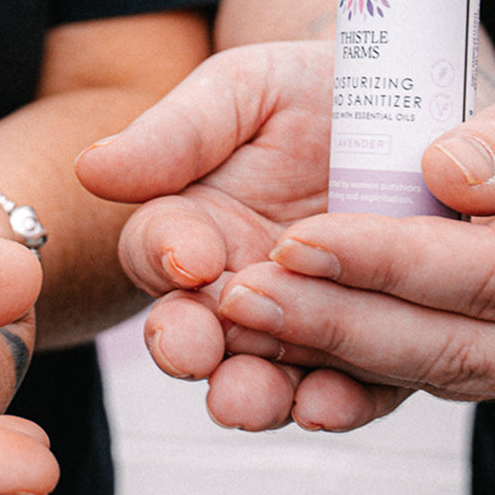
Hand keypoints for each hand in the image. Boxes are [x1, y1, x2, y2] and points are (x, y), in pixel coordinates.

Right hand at [77, 40, 411, 430]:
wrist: (403, 100)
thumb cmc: (309, 89)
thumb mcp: (242, 91)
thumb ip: (174, 133)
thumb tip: (91, 166)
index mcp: (194, 224)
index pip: (158, 247)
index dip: (163, 253)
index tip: (187, 256)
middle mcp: (239, 284)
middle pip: (197, 329)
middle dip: (190, 344)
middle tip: (193, 351)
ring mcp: (307, 321)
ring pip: (267, 371)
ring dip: (254, 390)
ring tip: (249, 399)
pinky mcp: (377, 346)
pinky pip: (355, 387)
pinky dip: (340, 402)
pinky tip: (327, 405)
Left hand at [221, 9, 494, 408]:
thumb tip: (451, 176)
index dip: (390, 262)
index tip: (298, 241)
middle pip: (454, 344)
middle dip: (336, 323)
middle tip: (241, 295)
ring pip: (432, 363)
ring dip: (329, 348)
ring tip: (241, 316)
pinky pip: (427, 356)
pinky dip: (350, 351)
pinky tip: (279, 331)